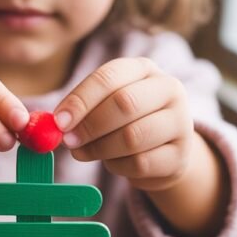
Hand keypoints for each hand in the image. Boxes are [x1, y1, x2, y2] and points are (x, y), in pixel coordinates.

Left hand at [54, 58, 194, 190]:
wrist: (163, 151)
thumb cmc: (125, 122)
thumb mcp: (105, 105)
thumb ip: (83, 109)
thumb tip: (57, 123)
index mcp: (144, 69)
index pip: (110, 76)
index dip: (81, 99)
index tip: (59, 121)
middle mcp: (169, 89)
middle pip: (125, 104)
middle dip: (90, 125)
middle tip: (69, 141)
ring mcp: (180, 123)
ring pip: (132, 137)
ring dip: (100, 149)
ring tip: (84, 153)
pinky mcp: (180, 156)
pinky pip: (139, 163)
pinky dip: (117, 167)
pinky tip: (112, 163)